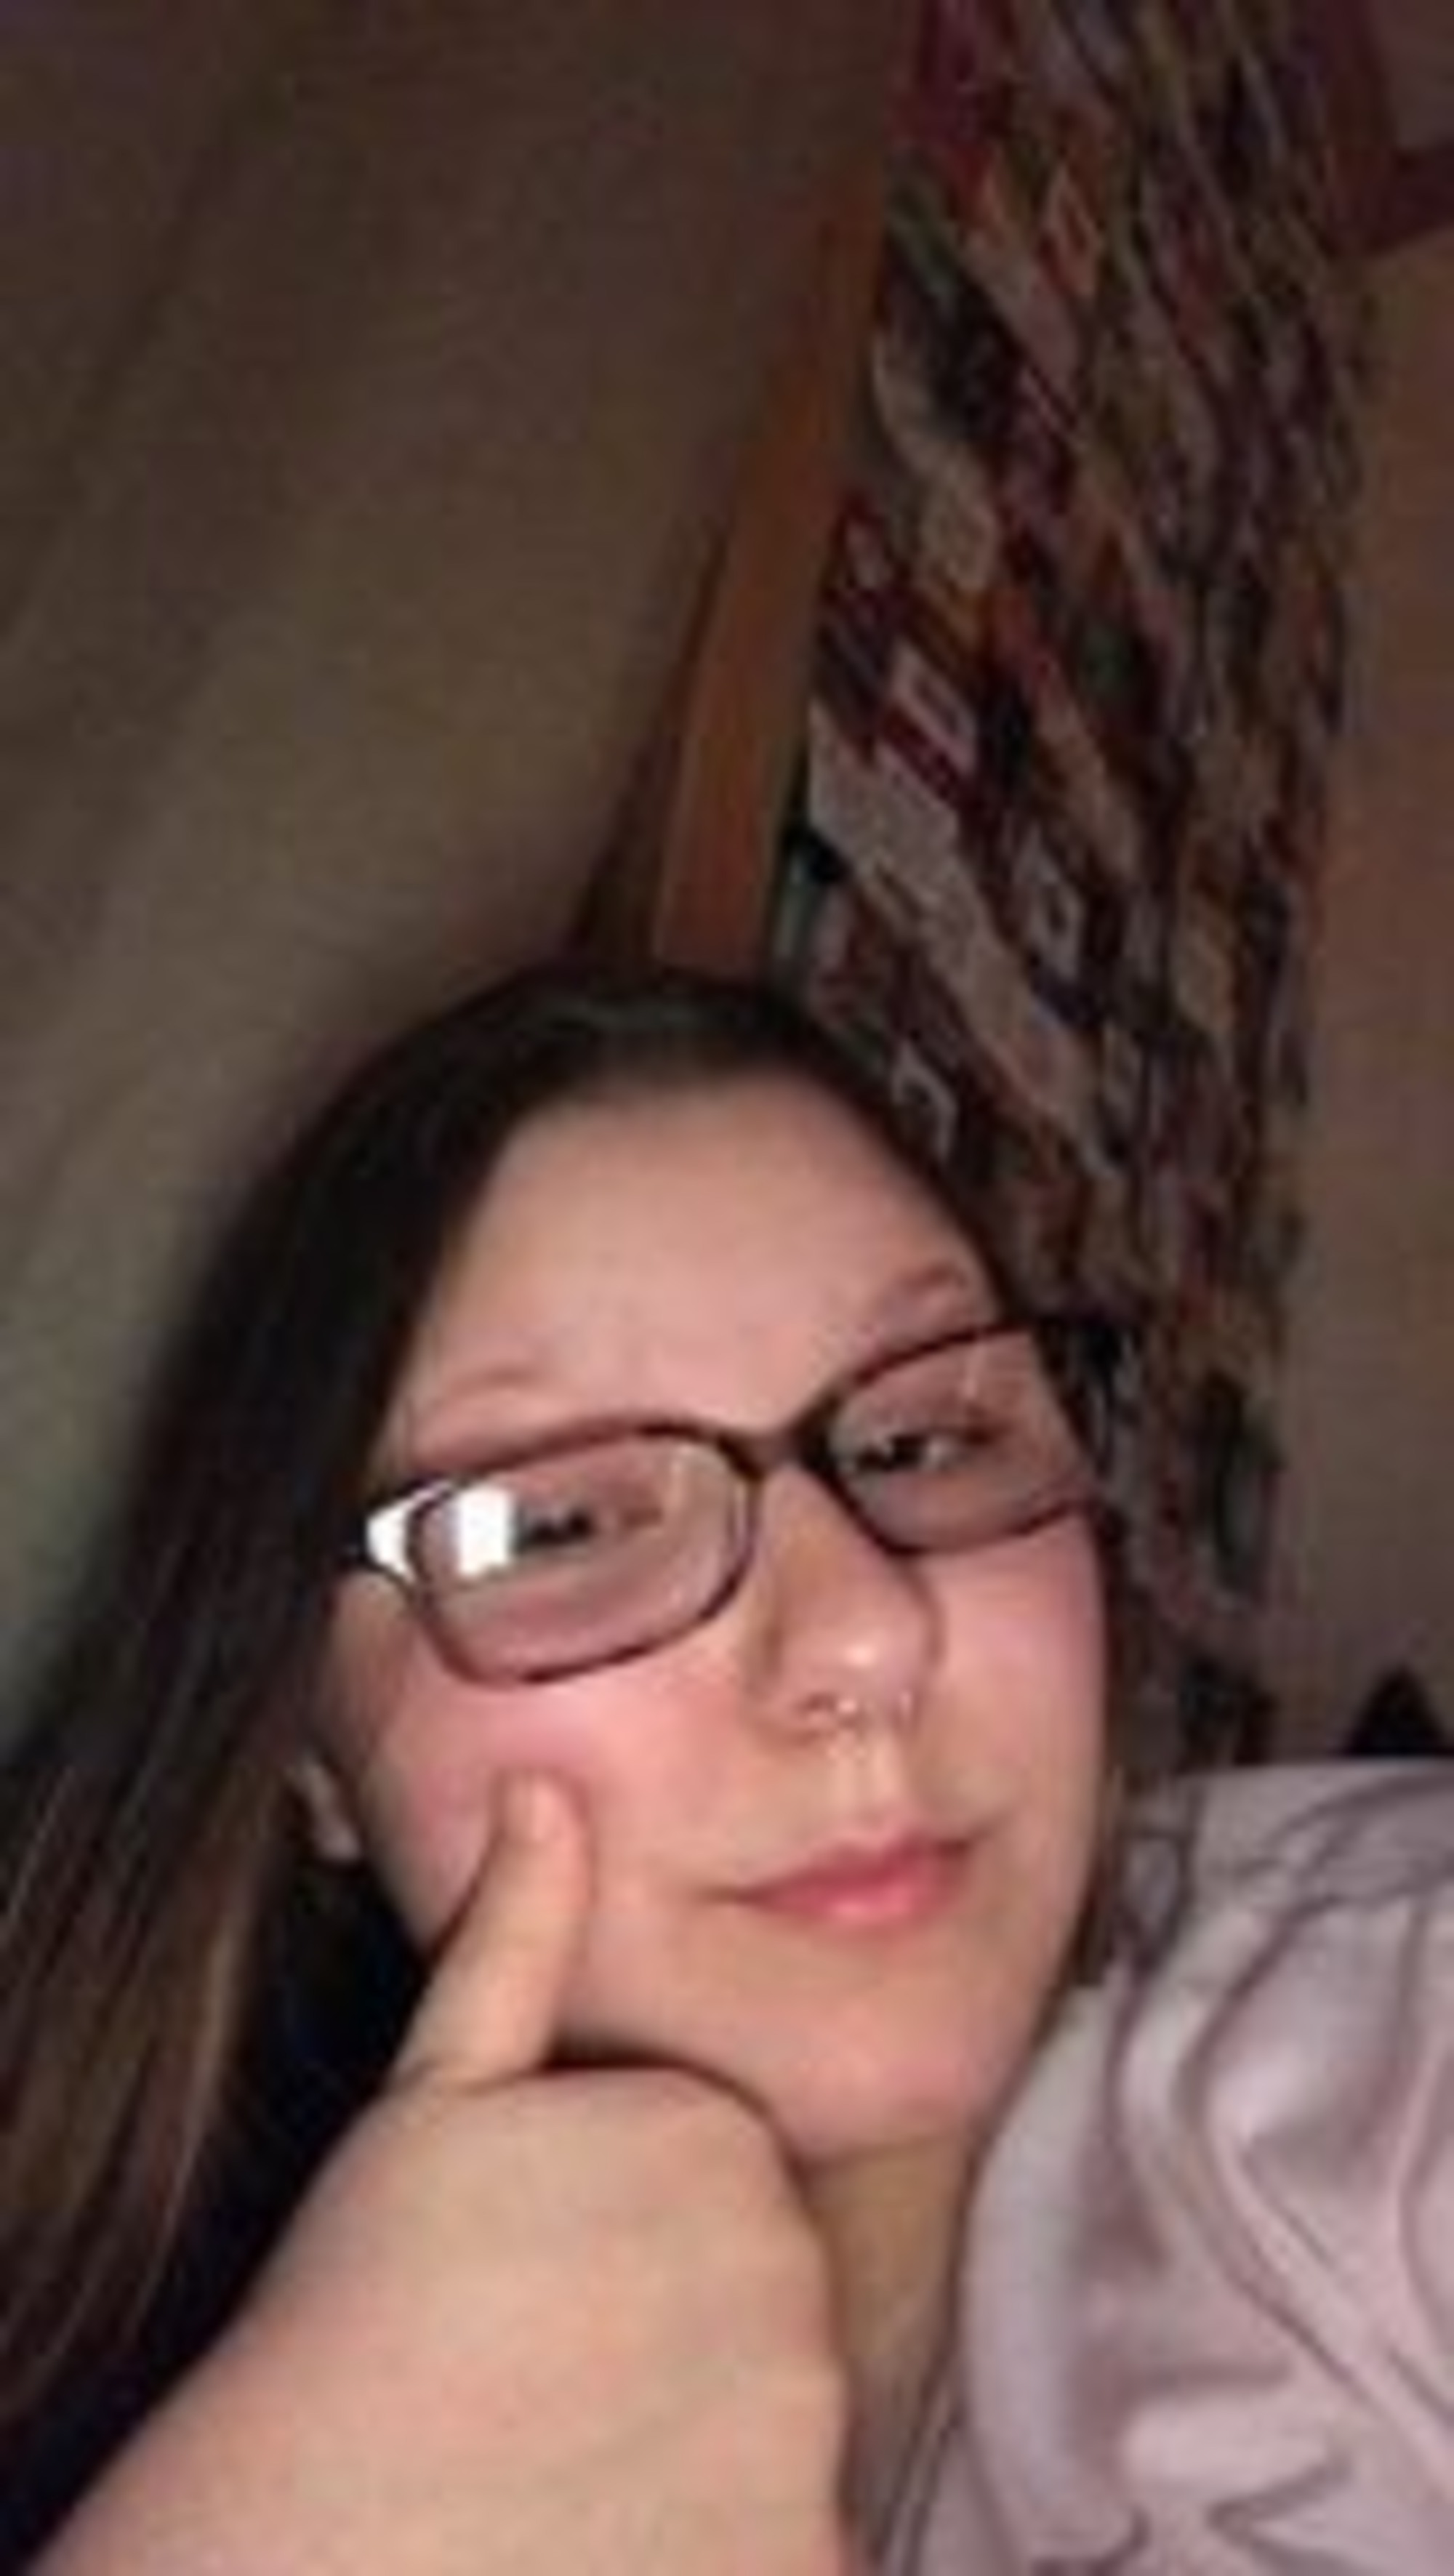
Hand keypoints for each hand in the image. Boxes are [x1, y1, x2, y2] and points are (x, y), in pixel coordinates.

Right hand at [44, 1777, 850, 2573]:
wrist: (319, 2549)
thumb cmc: (358, 2322)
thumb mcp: (429, 2105)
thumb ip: (509, 1943)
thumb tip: (543, 1792)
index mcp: (711, 2134)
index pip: (724, 2185)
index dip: (631, 2245)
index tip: (544, 2292)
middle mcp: (788, 2265)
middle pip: (769, 2300)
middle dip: (683, 2341)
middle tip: (552, 2382)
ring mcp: (805, 2422)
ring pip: (786, 2424)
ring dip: (709, 2449)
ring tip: (575, 2467)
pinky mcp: (808, 2555)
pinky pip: (803, 2536)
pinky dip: (734, 2542)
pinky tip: (625, 2537)